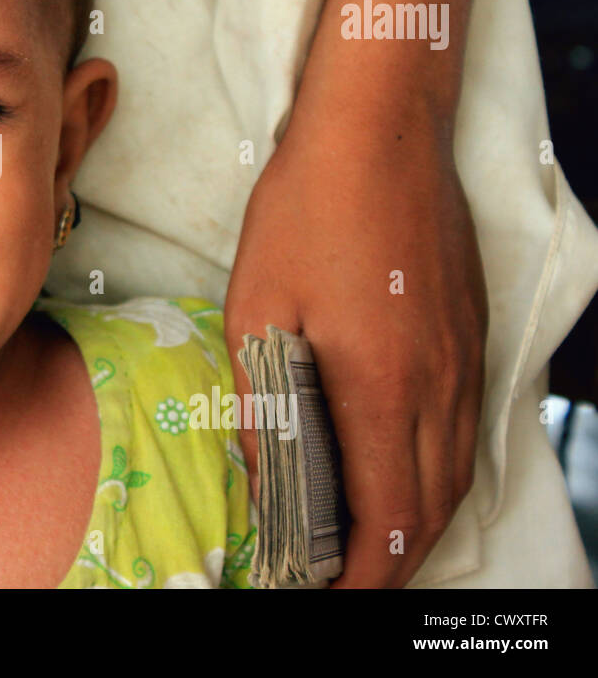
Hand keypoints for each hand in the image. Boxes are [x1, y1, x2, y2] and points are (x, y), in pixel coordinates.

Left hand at [224, 99, 487, 587]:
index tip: (327, 596)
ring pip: (454, 471)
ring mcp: (463, 357)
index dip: (360, 572)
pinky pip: (462, 427)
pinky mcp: (468, 330)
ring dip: (416, 519)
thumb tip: (261, 466)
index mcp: (382, 385)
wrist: (377, 129)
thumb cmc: (305, 211)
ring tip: (368, 539)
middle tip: (342, 581)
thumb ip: (263, 397)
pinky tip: (400, 466)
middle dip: (391, 560)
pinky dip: (434, 469)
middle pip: (429, 507)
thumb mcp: (258, 307)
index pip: (386, 515)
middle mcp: (439, 384)